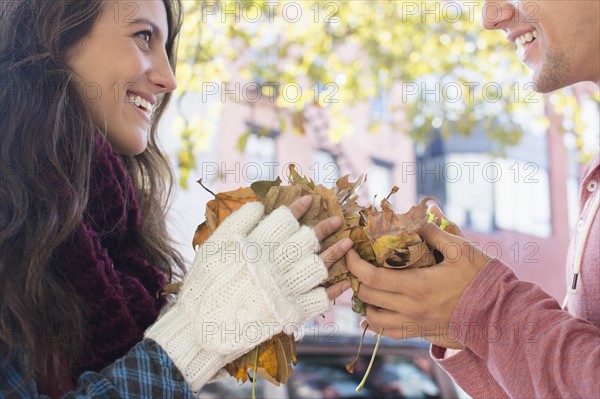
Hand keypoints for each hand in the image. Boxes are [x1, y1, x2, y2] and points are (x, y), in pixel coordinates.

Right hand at [146, 196, 351, 390]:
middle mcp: (272, 266)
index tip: (309, 199)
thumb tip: (259, 205)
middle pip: (306, 239)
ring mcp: (283, 290)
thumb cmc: (204, 285)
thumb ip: (236, 224)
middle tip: (335, 220)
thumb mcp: (212, 248)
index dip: (299, 207)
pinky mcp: (289, 313)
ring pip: (318, 266)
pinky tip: (344, 282)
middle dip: (324, 226)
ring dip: (336, 253)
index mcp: (254, 247)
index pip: (284, 220)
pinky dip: (333, 291)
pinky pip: (319, 299)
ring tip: (348, 243)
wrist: (200, 329)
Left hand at [346, 207, 488, 348]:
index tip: (349, 250)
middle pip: (367, 297)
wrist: (500, 315)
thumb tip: (418, 220)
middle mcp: (410, 308)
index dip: (354, 264)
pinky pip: (387, 333)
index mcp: (417, 286)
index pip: (372, 278)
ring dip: (365, 302)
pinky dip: (375, 322)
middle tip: (358, 264)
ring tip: (368, 286)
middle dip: (356, 279)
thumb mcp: (462, 250)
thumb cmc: (482, 279)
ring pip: (373, 319)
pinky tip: (375, 310)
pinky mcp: (419, 333)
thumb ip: (436, 233)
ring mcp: (414, 323)